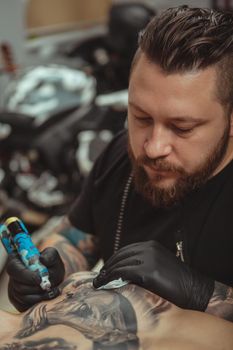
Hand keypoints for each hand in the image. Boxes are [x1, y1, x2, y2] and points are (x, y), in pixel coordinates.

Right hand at [7, 247, 64, 311]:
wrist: (53, 276)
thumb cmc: (51, 264)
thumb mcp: (52, 254)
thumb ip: (50, 255)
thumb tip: (43, 259)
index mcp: (17, 263)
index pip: (14, 269)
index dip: (26, 276)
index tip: (39, 279)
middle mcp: (13, 278)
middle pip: (20, 286)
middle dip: (36, 287)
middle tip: (49, 285)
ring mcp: (15, 291)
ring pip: (24, 298)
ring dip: (40, 295)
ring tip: (51, 290)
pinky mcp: (20, 303)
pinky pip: (27, 306)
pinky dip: (40, 302)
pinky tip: (48, 295)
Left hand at [93, 240, 213, 310]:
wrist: (194, 290)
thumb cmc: (176, 282)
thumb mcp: (158, 266)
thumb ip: (142, 264)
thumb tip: (121, 273)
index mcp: (151, 245)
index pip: (126, 250)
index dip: (113, 260)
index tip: (105, 270)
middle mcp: (149, 248)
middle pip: (121, 255)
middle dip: (107, 266)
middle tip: (98, 277)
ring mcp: (149, 258)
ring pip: (120, 264)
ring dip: (106, 273)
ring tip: (98, 282)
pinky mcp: (148, 271)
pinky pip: (122, 272)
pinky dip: (110, 278)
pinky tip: (104, 284)